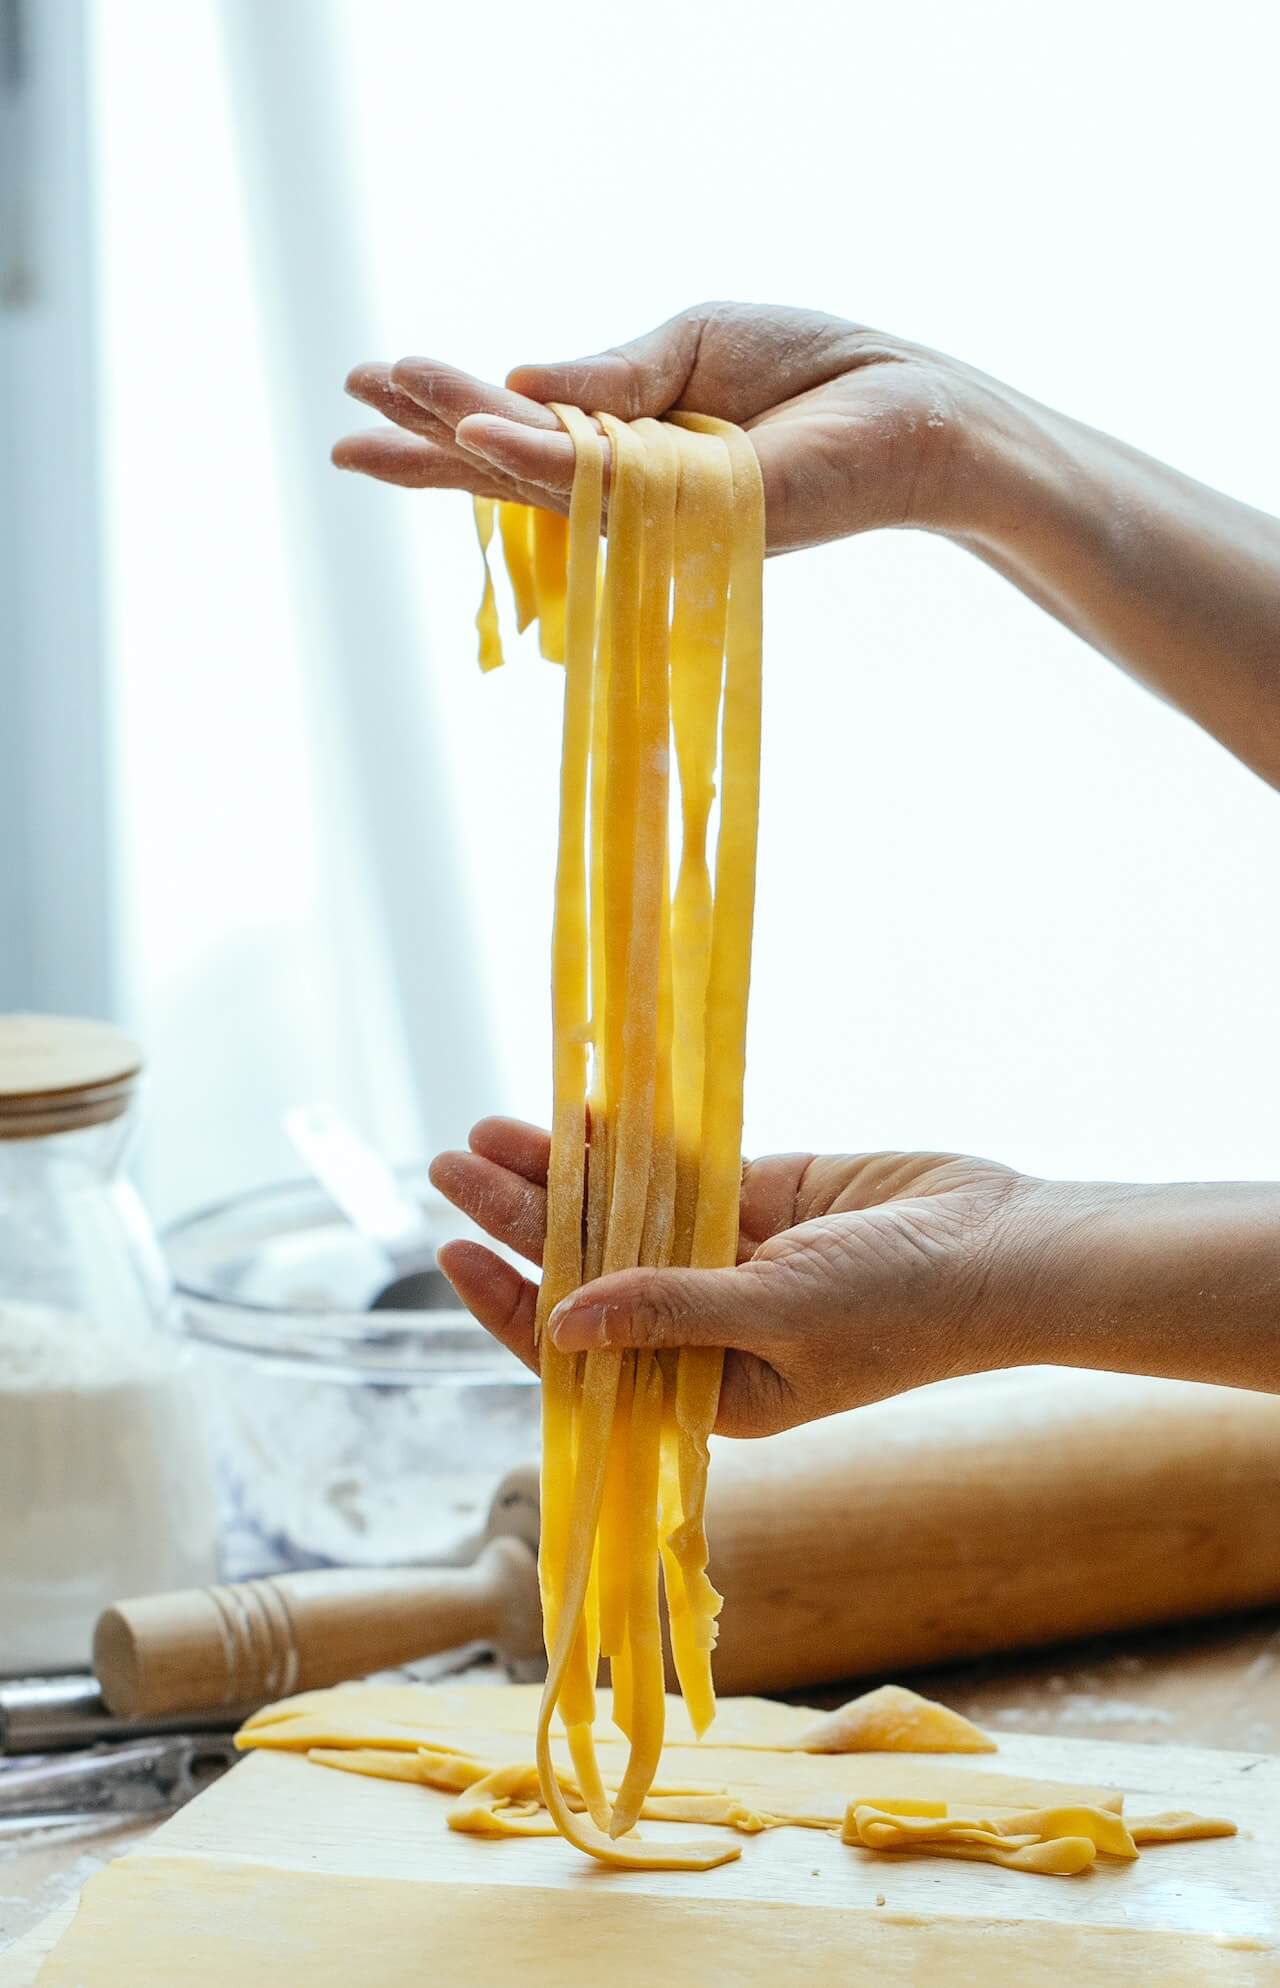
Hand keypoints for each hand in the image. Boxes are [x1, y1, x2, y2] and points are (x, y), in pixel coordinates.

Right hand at [333, 302, 990, 551]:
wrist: (916, 408)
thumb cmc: (816, 374)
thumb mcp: (696, 345)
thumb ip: (612, 373)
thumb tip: (520, 378)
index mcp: (627, 445)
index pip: (523, 430)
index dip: (450, 410)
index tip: (375, 382)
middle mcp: (633, 491)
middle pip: (512, 469)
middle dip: (428, 443)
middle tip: (344, 425)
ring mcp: (661, 513)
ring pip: (542, 477)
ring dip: (460, 437)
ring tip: (383, 403)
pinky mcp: (699, 517)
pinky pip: (606, 482)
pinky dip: (540, 455)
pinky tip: (478, 429)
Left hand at [429, 1117, 1040, 1436]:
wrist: (1006, 1249)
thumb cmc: (903, 1310)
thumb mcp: (778, 1317)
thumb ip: (669, 1311)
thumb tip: (561, 1323)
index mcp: (708, 1387)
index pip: (585, 1352)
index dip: (511, 1304)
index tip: (452, 1257)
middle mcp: (708, 1326)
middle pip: (590, 1271)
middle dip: (518, 1222)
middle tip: (446, 1167)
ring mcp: (732, 1257)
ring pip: (623, 1216)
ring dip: (562, 1175)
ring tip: (485, 1131)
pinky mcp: (762, 1199)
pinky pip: (676, 1173)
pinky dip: (629, 1146)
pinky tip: (578, 1115)